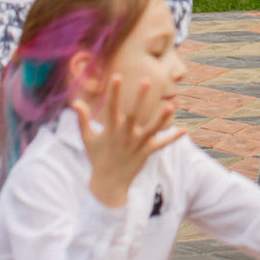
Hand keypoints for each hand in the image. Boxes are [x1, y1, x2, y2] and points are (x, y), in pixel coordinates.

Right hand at [74, 73, 184, 208]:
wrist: (108, 183)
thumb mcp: (87, 139)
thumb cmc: (97, 157)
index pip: (111, 107)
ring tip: (172, 104)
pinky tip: (184, 130)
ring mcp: (137, 145)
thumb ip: (82, 120)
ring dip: (162, 117)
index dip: (114, 92)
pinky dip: (172, 138)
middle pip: (134, 114)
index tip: (117, 76)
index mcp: (111, 130)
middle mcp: (125, 136)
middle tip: (147, 80)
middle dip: (140, 97)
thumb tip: (75, 102)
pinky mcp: (146, 153)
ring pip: (152, 129)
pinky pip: (161, 145)